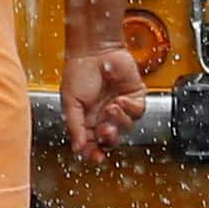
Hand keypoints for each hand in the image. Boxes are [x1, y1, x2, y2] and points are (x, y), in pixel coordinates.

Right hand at [59, 43, 148, 161]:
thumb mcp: (70, 102)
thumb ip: (75, 127)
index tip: (95, 158)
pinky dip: (130, 109)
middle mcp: (104, 115)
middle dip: (108, 138)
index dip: (94, 152)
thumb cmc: (79, 71)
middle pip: (111, 139)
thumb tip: (77, 149)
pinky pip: (137, 112)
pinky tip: (120, 100)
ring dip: (118, 120)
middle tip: (104, 130)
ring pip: (126, 127)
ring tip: (110, 107)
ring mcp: (120, 107)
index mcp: (87, 119)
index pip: (93, 143)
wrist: (94, 50)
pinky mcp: (135, 97)